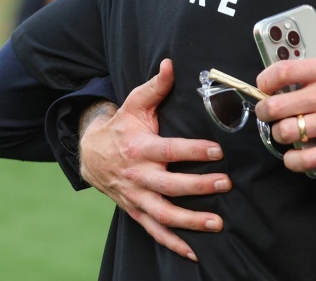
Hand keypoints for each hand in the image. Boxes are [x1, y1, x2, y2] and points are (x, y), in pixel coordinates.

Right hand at [79, 59, 230, 260]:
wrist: (90, 154)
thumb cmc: (121, 126)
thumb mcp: (135, 103)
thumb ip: (155, 86)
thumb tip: (170, 63)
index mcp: (140, 148)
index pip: (170, 149)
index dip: (193, 150)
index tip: (217, 150)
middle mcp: (138, 175)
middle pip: (170, 185)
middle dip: (199, 187)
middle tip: (226, 183)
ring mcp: (137, 197)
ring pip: (164, 214)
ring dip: (191, 221)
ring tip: (217, 222)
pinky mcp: (136, 210)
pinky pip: (154, 230)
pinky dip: (172, 243)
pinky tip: (193, 252)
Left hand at [254, 40, 315, 177]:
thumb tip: (306, 52)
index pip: (281, 72)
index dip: (264, 81)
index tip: (264, 86)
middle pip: (276, 107)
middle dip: (266, 111)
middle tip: (268, 111)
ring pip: (286, 133)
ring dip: (280, 134)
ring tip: (285, 131)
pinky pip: (305, 159)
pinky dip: (293, 160)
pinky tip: (294, 155)